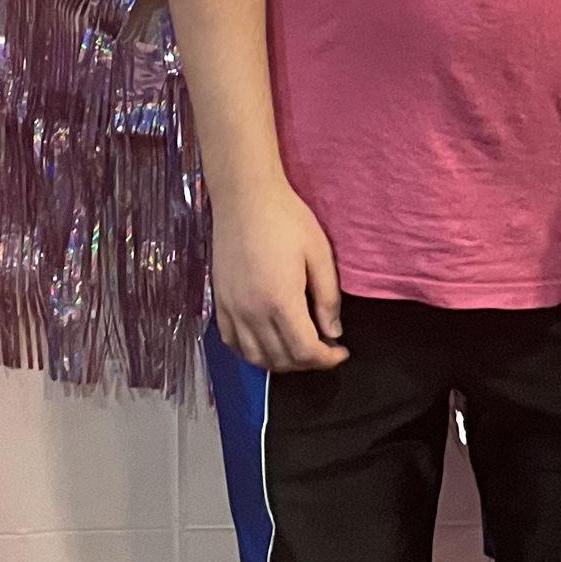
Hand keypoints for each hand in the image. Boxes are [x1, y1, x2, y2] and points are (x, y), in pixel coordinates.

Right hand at [211, 181, 350, 372]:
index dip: (326, 359)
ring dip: (281, 362)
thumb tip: (333, 333)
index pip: (305, 351)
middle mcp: (252, 313)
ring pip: (255, 358)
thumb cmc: (287, 219)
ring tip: (299, 349)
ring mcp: (231, 310)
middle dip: (307, 363)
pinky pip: (233, 343)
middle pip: (281, 359)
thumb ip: (327, 298)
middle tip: (325, 349)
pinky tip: (267, 344)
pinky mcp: (219, 303)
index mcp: (280, 301)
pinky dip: (252, 353)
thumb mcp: (319, 254)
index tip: (341, 351)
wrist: (245, 198)